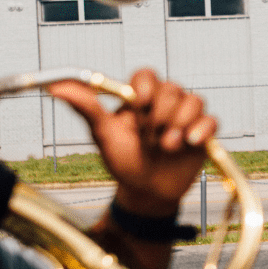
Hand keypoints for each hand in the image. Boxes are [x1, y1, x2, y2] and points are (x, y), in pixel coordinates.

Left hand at [48, 69, 216, 217]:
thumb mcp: (103, 134)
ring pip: (194, 100)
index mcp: (139, 98)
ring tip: (166, 146)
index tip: (137, 104)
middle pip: (171, 88)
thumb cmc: (122, 161)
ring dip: (179, 124)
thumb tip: (56, 86)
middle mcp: (164, 103)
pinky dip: (202, 129)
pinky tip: (189, 143)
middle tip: (149, 138)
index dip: (145, 86)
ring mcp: (185, 117)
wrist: (145, 193)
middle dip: (159, 115)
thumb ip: (85, 107)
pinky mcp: (204, 133)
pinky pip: (211, 120)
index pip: (146, 75)